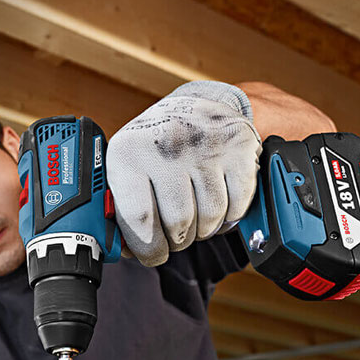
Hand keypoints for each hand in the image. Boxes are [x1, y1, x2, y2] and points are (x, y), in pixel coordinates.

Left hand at [106, 81, 261, 265]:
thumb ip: (121, 211)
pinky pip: (237, 207)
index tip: (153, 255)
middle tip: (175, 236)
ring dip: (203, 230)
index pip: (140, 218)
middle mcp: (166, 145)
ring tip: (194, 217)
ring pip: (209, 218)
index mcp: (128, 153)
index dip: (148, 248)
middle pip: (178, 222)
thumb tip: (129, 252)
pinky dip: (228, 218)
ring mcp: (205, 145)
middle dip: (177, 240)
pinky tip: (216, 206)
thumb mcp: (126, 168)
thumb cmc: (154, 147)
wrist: (196, 104)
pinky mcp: (239, 148)